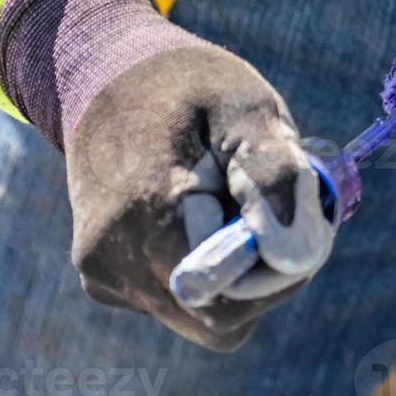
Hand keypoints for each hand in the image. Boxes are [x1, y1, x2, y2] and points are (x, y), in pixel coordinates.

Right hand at [67, 44, 333, 349]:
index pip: (231, 298)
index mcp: (149, 210)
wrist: (107, 79)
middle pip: (217, 316)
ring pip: (198, 315)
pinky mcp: (104, 280)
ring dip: (232, 274)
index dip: (275, 271)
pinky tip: (193, 216)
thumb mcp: (247, 107)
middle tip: (265, 209)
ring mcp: (103, 273)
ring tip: (223, 203)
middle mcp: (113, 254)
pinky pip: (175, 303)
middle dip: (257, 274)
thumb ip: (275, 174)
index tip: (289, 219)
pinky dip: (202, 269)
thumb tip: (292, 251)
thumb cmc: (189, 89)